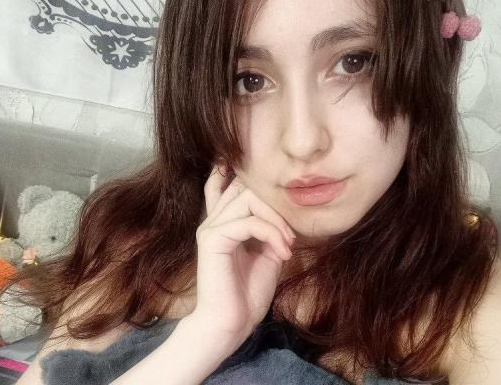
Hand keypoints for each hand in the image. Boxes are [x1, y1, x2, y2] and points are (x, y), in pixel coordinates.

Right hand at [190, 164, 295, 344]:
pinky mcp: (212, 239)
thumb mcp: (267, 253)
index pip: (231, 183)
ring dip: (276, 219)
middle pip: (245, 185)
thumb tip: (287, 212)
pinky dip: (271, 234)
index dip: (251, 177)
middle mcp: (214, 219)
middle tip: (291, 234)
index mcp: (223, 221)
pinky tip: (282, 253)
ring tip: (288, 244)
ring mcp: (210, 227)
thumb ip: (271, 228)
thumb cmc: (247, 294)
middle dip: (275, 204)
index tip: (285, 195)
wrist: (230, 324)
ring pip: (248, 198)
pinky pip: (248, 222)